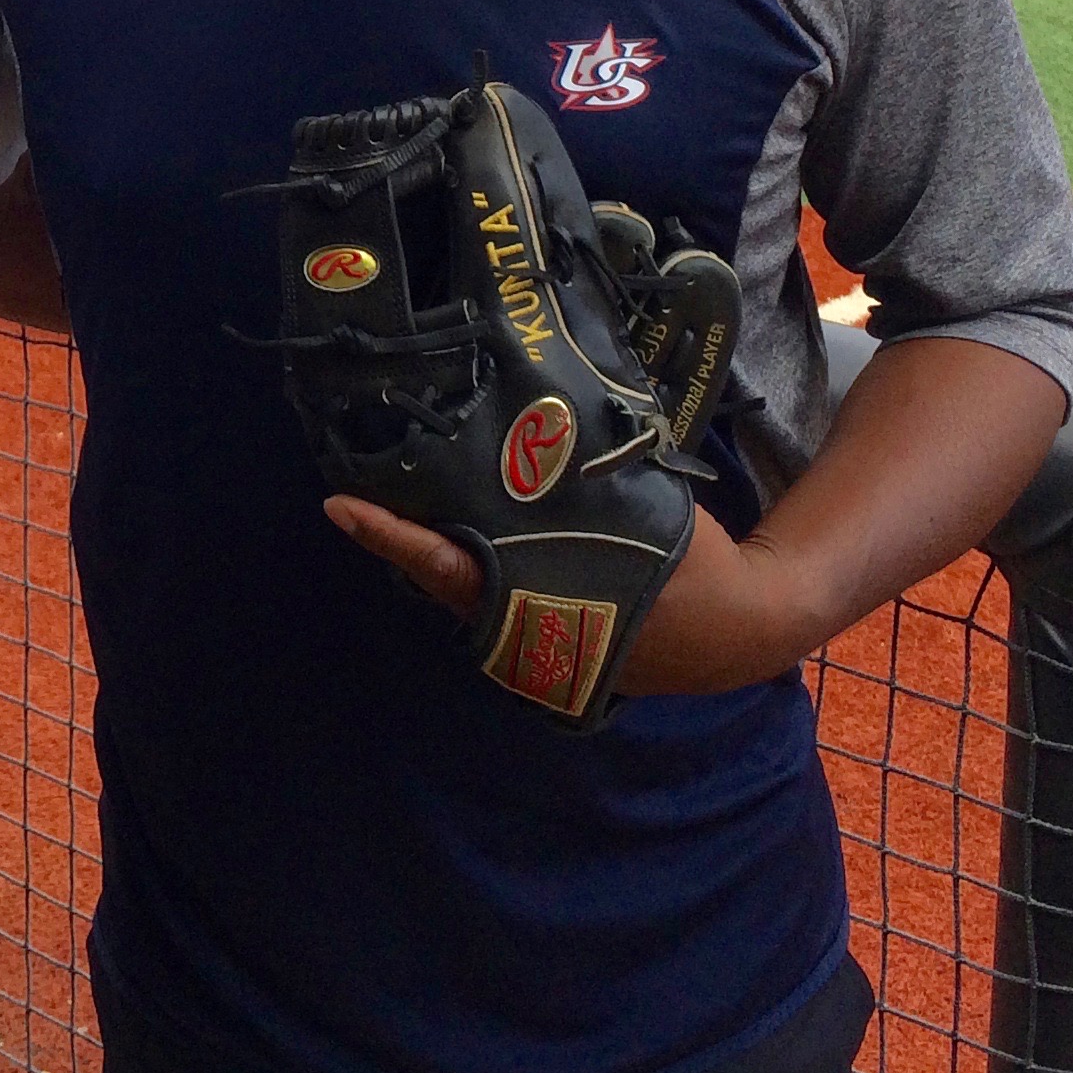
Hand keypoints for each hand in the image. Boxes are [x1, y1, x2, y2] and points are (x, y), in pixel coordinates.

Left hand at [321, 497, 831, 694]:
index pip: (444, 565)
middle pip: (437, 578)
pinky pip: (486, 596)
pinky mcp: (540, 641)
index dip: (389, 534)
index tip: (338, 505)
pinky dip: (464, 560)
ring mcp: (527, 643)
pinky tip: (452, 519)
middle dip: (397, 532)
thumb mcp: (635, 508)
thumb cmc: (685, 559)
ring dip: (426, 544)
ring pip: (457, 591)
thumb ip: (579, 478)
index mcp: (537, 598)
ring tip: (389, 489)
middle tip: (356, 476)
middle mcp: (519, 632)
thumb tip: (539, 428)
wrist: (734, 628)